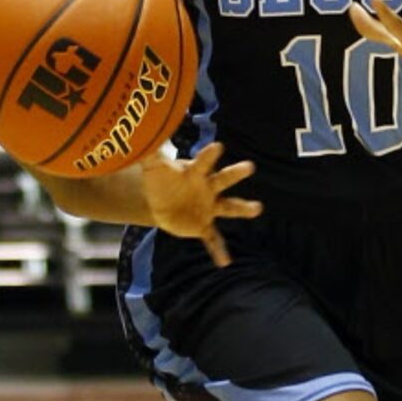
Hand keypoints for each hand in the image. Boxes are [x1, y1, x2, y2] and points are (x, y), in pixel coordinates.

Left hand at [141, 142, 260, 267]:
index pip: (204, 162)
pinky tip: (225, 262)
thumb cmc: (161, 180)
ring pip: (229, 207)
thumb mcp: (154, 168)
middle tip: (249, 166)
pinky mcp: (203, 226)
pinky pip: (213, 239)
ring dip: (243, 208)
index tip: (219, 146)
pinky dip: (218, 250)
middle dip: (235, 173)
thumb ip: (150, 154)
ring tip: (257, 208)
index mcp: (196, 172)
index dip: (210, 155)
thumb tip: (144, 138)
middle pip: (224, 179)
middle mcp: (207, 188)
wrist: (161, 202)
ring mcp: (209, 207)